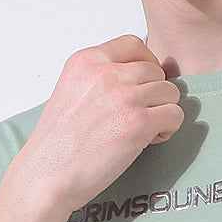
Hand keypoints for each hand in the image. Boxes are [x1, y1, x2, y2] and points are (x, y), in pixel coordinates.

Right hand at [13, 35, 184, 221]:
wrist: (46, 176)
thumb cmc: (56, 144)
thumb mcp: (70, 92)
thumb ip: (99, 79)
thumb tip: (135, 78)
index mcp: (86, 61)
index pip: (133, 45)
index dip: (144, 65)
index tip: (140, 86)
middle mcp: (106, 73)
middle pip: (155, 71)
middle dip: (153, 94)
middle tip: (137, 117)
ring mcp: (124, 96)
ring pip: (170, 92)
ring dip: (162, 111)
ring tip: (142, 131)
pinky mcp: (139, 122)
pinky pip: (175, 115)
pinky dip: (167, 129)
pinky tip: (147, 141)